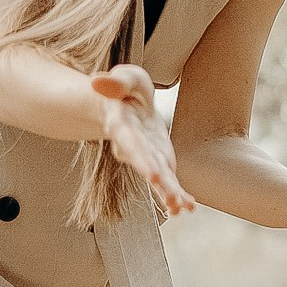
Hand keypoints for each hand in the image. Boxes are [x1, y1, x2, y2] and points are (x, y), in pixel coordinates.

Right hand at [91, 66, 194, 221]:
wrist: (127, 104)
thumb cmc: (126, 90)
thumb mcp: (126, 78)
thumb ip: (116, 81)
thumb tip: (98, 82)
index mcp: (122, 124)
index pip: (130, 141)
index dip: (140, 157)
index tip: (151, 173)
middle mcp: (132, 146)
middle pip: (146, 165)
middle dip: (158, 183)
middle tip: (171, 199)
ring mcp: (146, 157)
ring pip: (157, 177)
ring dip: (168, 193)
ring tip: (180, 208)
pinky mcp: (158, 162)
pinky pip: (167, 180)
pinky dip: (177, 194)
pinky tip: (188, 207)